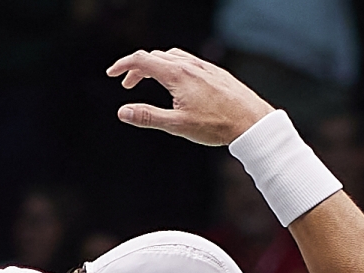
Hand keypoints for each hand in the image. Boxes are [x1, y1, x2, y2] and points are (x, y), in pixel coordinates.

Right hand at [106, 47, 274, 147]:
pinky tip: (176, 81)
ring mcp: (203, 66)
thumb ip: (148, 117)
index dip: (123, 65)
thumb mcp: (177, 126)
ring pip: (172, 56)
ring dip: (155, 65)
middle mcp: (189, 65)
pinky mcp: (214, 72)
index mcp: (177, 74)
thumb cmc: (216, 125)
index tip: (111, 74)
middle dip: (137, 68)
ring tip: (148, 80)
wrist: (251, 121)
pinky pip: (187, 60)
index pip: (142, 60)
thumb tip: (122, 112)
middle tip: (127, 84)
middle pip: (155, 56)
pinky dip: (172, 65)